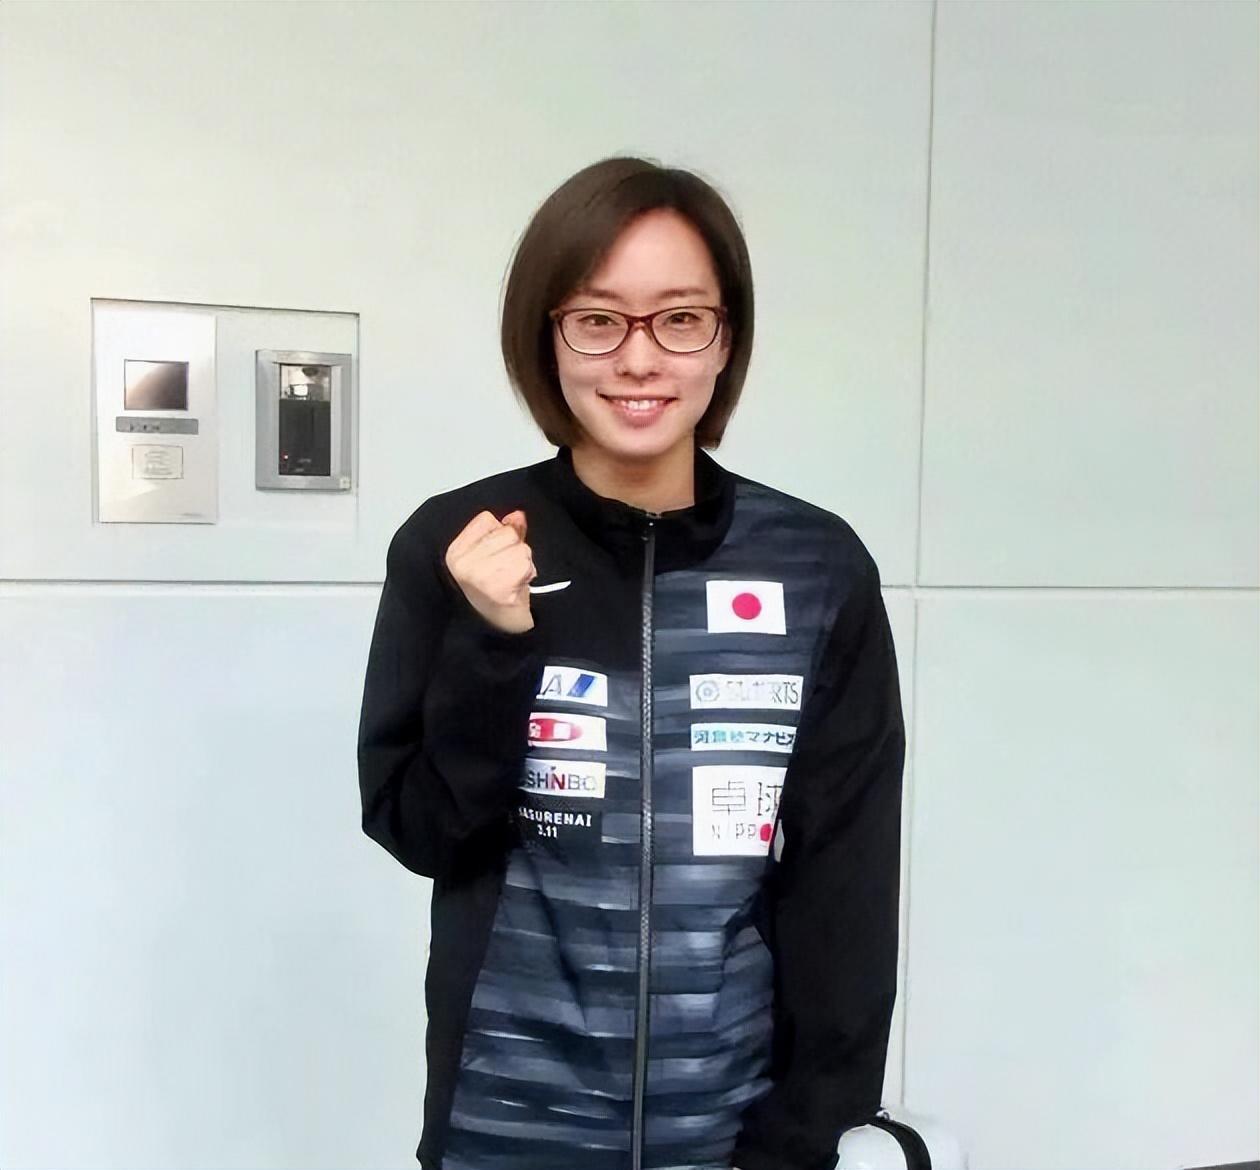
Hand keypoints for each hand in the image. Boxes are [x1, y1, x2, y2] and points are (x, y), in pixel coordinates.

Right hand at [444, 509, 535, 634]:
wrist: (499, 624)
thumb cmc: (495, 587)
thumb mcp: (492, 555)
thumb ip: (505, 531)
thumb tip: (518, 515)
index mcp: (456, 552)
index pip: (487, 519)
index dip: (500, 533)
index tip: (498, 552)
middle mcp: (463, 563)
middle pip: (506, 533)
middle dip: (515, 548)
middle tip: (508, 569)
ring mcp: (479, 576)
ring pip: (519, 548)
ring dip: (524, 562)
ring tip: (514, 577)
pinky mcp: (498, 588)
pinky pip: (525, 564)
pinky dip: (528, 573)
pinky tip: (519, 585)